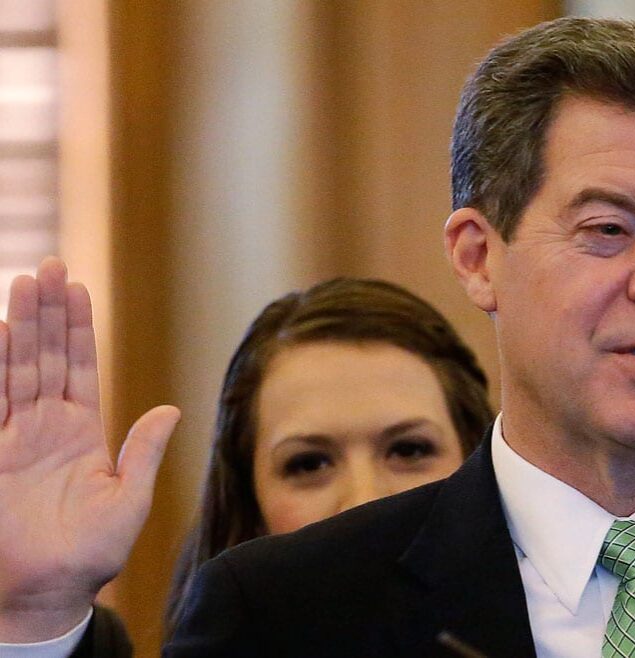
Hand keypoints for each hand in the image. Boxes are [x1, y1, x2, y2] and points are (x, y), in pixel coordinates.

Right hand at [0, 257, 178, 641]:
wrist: (47, 591)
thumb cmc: (92, 553)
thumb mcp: (129, 499)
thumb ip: (144, 451)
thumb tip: (171, 408)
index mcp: (83, 430)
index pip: (80, 366)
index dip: (77, 328)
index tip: (75, 287)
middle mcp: (47, 426)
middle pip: (46, 356)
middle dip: (45, 313)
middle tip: (45, 266)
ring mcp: (15, 437)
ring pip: (16, 369)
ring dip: (18, 328)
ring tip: (21, 284)